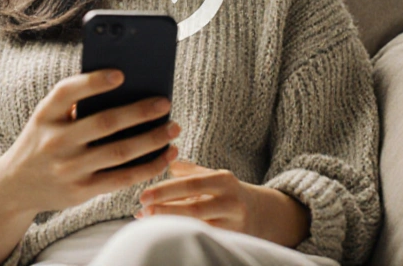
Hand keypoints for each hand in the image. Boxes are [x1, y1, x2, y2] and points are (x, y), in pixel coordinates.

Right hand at [0, 70, 180, 216]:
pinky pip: (121, 178)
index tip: (121, 74)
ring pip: (119, 152)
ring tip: (173, 128)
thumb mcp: (47, 118)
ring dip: (152, 139)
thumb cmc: (44, 140)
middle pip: (103, 123)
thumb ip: (76, 105)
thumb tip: (129, 88)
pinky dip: (148, 166)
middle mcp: (55, 141)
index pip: (67, 92)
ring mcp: (68, 168)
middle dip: (139, 112)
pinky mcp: (81, 191)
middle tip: (165, 102)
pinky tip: (166, 155)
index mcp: (45, 115)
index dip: (93, 82)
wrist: (15, 185)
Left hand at [137, 160, 310, 246]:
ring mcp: (233, 224)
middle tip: (142, 211)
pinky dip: (183, 235)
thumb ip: (189, 170)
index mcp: (224, 180)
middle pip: (194, 209)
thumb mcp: (213, 176)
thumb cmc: (227, 192)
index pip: (191, 185)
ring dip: (171, 225)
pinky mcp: (232, 241)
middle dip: (165, 211)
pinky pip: (205, 239)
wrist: (261, 214)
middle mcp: (231, 202)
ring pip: (198, 227)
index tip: (143, 195)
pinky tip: (166, 234)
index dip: (166, 191)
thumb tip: (166, 162)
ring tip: (148, 223)